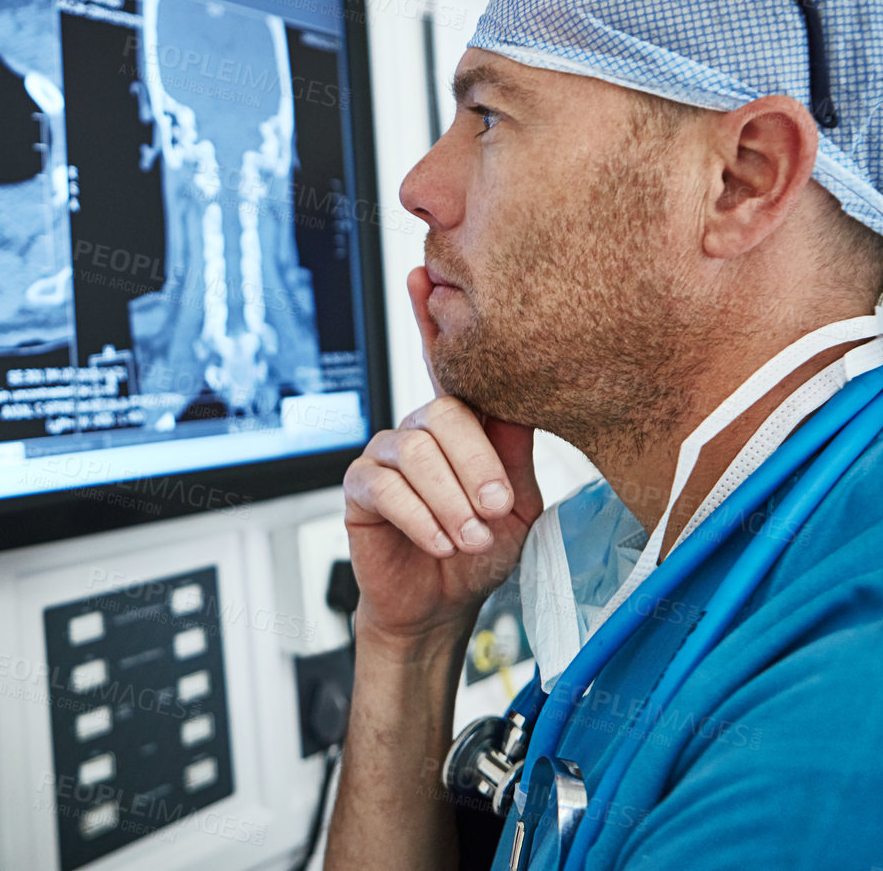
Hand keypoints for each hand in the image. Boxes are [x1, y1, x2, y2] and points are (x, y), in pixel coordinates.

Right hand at [342, 266, 543, 645]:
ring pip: (417, 453)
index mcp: (460, 425)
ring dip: (452, 501)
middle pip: (443, 414)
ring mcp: (387, 455)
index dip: (431, 319)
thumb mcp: (519, 502)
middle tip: (496, 510)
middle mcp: (421, 430)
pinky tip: (439, 540)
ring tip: (471, 536)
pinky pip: (386, 487)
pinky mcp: (361, 488)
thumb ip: (514, 451)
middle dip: (476, 465)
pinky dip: (421, 518)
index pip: (447, 364)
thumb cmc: (480, 551)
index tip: (424, 277)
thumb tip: (521, 402)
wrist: (444, 605)